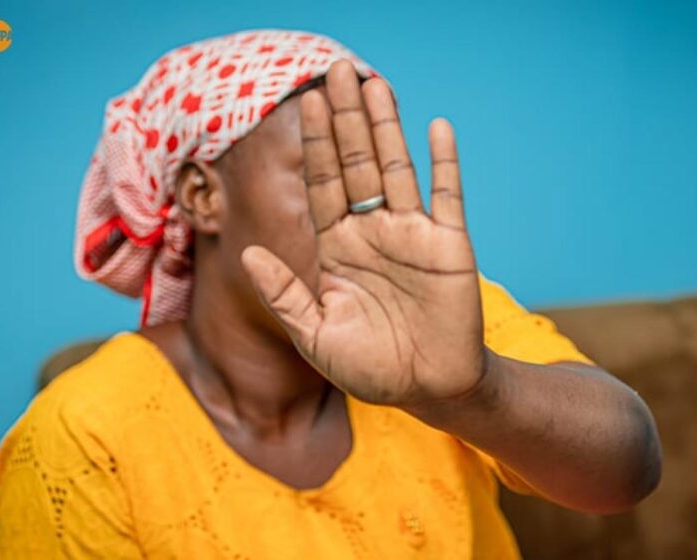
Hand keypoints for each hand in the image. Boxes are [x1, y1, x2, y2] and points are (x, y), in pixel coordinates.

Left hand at [242, 59, 483, 406]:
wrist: (429, 388)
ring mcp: (412, 234)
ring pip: (396, 169)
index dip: (314, 144)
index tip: (304, 102)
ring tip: (373, 85)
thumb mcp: (315, 335)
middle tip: (338, 71)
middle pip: (356, 163)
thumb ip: (284, 294)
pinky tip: (437, 127)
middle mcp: (372, 231)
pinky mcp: (449, 245)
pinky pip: (447, 196)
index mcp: (338, 247)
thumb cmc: (370, 368)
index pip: (323, 184)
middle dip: (345, 119)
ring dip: (386, 127)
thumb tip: (247, 253)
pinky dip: (444, 163)